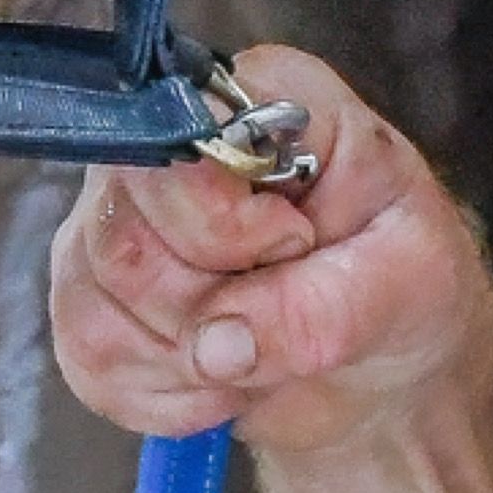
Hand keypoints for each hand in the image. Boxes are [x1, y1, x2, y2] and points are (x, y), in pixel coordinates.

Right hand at [48, 48, 492, 459]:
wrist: (384, 366)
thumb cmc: (406, 286)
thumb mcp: (409, 281)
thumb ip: (324, 305)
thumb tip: (217, 344)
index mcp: (260, 98)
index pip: (174, 142)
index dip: (218, 224)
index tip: (292, 249)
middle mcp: (170, 144)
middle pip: (121, 232)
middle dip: (207, 309)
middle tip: (286, 312)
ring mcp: (122, 215)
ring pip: (89, 299)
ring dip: (184, 360)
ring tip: (260, 353)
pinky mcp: (95, 291)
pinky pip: (84, 355)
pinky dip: (158, 394)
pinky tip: (219, 383)